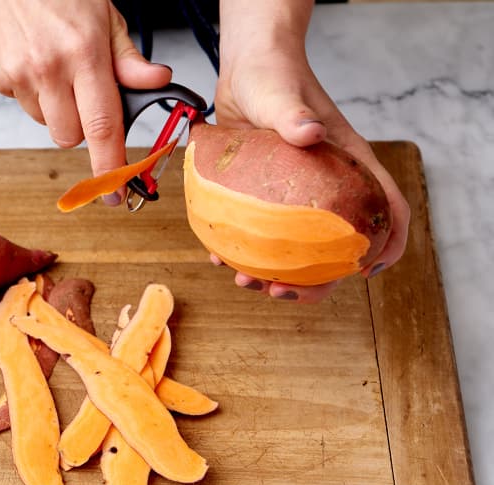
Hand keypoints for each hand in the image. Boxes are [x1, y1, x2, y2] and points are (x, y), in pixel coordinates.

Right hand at [0, 0, 171, 203]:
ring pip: (45, 123)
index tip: (114, 193)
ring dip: (55, 109)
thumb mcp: (103, 13)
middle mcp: (46, 68)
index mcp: (82, 54)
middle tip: (84, 95)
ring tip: (54, 67)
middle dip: (82, 128)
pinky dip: (31, 93)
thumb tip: (157, 81)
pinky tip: (31, 60)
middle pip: (69, 137)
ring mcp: (15, 74)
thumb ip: (127, 57)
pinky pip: (20, 104)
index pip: (102, 127)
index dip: (110, 166)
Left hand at [213, 0, 409, 302]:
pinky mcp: (266, 198)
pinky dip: (245, 252)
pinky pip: (261, 234)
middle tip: (280, 292)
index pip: (387, 209)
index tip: (363, 273)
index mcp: (349, 166)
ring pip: (297, 249)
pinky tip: (219, 257)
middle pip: (338, 247)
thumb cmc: (272, 74)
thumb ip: (293, 113)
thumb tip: (309, 132)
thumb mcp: (280, 93)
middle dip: (315, 281)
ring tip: (245, 280)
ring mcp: (296, 196)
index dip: (386, 246)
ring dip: (276, 275)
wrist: (242, 70)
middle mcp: (328, 186)